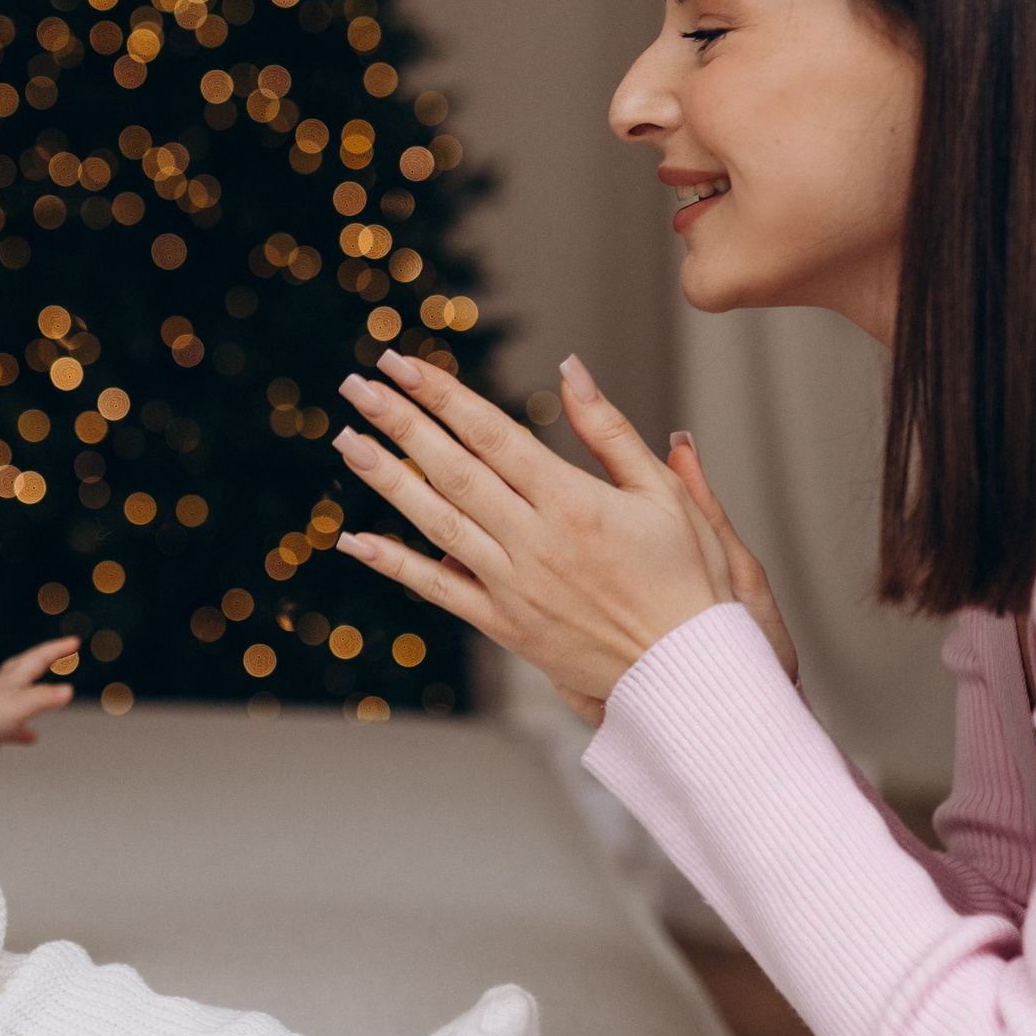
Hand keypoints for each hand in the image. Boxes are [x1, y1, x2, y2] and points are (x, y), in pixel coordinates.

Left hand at [0, 637, 78, 761]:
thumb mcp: (19, 706)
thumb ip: (44, 698)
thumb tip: (68, 690)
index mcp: (10, 680)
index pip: (37, 658)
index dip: (56, 649)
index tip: (73, 642)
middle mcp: (2, 690)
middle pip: (26, 669)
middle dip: (44, 660)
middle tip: (60, 654)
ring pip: (20, 696)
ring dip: (36, 694)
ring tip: (52, 698)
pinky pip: (11, 726)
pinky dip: (23, 729)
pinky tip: (32, 737)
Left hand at [330, 351, 797, 706]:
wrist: (688, 673)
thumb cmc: (687, 580)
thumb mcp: (663, 494)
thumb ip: (609, 430)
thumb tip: (570, 369)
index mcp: (573, 501)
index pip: (492, 433)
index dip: (442, 394)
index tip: (402, 362)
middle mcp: (535, 541)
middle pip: (453, 469)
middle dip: (400, 423)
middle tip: (356, 385)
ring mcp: (513, 586)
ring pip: (436, 522)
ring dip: (387, 480)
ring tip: (346, 440)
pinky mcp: (504, 625)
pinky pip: (438, 590)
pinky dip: (394, 564)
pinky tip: (355, 540)